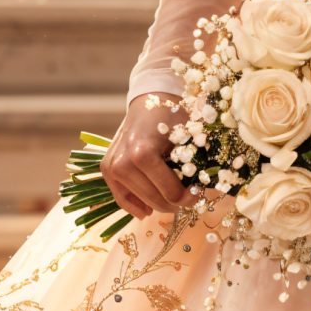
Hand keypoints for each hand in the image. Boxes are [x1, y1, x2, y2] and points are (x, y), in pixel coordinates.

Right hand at [101, 94, 187, 220]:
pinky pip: (121, 198)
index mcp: (143, 154)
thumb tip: (204, 190)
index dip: (189, 199)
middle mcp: (122, 163)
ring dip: (158, 204)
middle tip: (189, 200)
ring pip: (141, 202)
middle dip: (175, 204)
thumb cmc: (171, 116)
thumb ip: (194, 165)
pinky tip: (147, 210)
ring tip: (172, 199)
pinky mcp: (106, 169)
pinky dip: (135, 206)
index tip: (198, 195)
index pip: (170, 192)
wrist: (148, 100)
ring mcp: (111, 167)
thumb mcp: (188, 137)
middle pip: (155, 200)